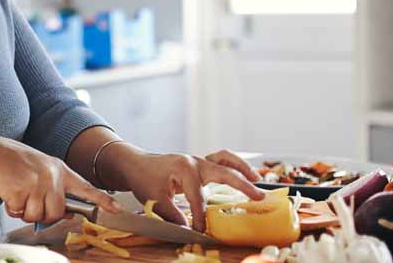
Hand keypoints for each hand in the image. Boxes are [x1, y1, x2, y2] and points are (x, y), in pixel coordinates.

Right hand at [0, 136, 120, 224]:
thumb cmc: (9, 162)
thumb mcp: (38, 168)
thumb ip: (54, 187)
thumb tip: (68, 212)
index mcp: (58, 168)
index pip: (85, 187)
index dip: (102, 200)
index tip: (117, 209)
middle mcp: (51, 175)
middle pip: (57, 212)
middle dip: (42, 213)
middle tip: (28, 200)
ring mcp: (37, 183)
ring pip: (39, 215)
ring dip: (25, 211)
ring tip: (16, 194)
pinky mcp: (21, 191)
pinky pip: (20, 213)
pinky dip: (12, 208)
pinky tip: (7, 193)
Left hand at [98, 145, 263, 232]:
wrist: (134, 163)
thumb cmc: (143, 178)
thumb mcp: (154, 199)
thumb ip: (172, 215)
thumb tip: (188, 230)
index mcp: (184, 169)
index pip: (198, 198)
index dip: (201, 217)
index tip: (201, 231)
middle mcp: (195, 162)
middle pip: (223, 173)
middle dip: (242, 185)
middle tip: (258, 197)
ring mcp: (198, 160)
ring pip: (225, 159)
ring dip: (242, 168)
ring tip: (257, 179)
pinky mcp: (198, 163)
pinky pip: (220, 160)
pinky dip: (233, 165)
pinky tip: (244, 174)